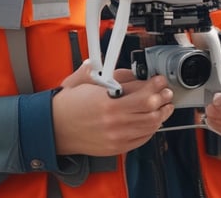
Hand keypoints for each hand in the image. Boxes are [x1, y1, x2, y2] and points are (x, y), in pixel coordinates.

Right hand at [53, 61, 174, 155]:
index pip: (145, 95)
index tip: (159, 80)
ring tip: (164, 106)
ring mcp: (117, 138)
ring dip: (161, 114)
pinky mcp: (117, 148)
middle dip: (163, 99)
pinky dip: (151, 129)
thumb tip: (132, 73)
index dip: (156, 85)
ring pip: (151, 126)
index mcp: (108, 104)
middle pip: (152, 111)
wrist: (54, 128)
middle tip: (166, 92)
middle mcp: (115, 123)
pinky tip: (152, 121)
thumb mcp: (87, 80)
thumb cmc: (68, 105)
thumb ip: (111, 73)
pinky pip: (142, 139)